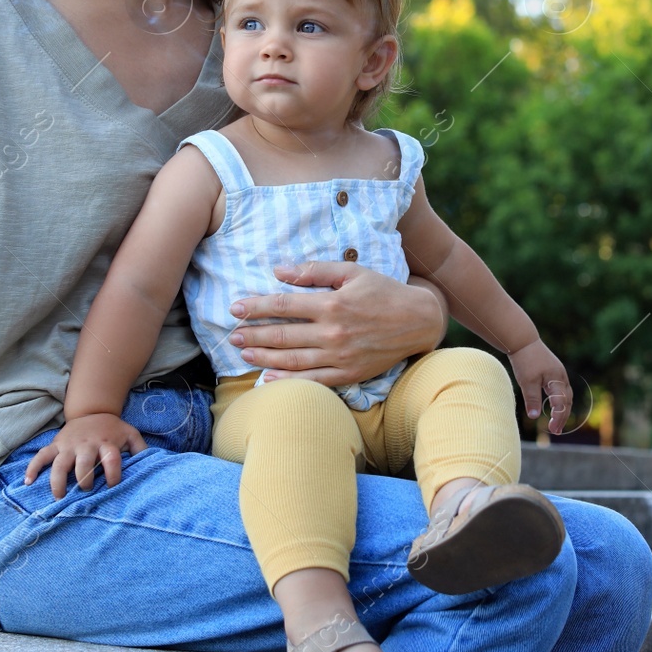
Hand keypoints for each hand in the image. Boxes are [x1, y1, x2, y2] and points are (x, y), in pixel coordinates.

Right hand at [23, 413, 148, 497]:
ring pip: (60, 464)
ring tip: (60, 497)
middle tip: (85, 490)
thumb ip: (141, 451)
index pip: (111, 460)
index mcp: (107, 443)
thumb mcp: (131, 435)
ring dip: (58, 481)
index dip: (113, 475)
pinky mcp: (56, 445)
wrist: (93, 410)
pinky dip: (32, 468)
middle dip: (84, 480)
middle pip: (83, 464)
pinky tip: (28, 482)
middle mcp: (87, 445)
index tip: (112, 487)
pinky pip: (41, 456)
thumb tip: (152, 468)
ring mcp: (69, 445)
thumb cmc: (113, 430)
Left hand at [228, 262, 441, 386]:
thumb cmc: (383, 291)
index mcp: (332, 303)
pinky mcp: (349, 374)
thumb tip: (279, 271)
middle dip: (254, 334)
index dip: (256, 307)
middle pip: (283, 335)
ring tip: (244, 353)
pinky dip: (288, 380)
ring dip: (264, 357)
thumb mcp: (352, 271)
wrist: (419, 321)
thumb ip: (315, 270)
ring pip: (293, 359)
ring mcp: (340, 356)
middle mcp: (333, 332)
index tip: (235, 308)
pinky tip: (268, 378)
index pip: (284, 304)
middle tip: (232, 335)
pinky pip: (313, 380)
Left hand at [510, 341, 570, 434]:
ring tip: (555, 424)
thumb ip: (532, 399)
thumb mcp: (527, 381)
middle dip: (562, 417)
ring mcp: (558, 374)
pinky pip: (560, 390)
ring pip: (565, 396)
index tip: (552, 429)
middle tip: (555, 431)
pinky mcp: (553, 372)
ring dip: (562, 410)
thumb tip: (534, 417)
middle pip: (567, 401)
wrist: (523, 341)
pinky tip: (552, 407)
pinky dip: (559, 401)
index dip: (558, 418)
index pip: (561, 404)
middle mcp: (561, 377)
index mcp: (557, 379)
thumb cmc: (525, 360)